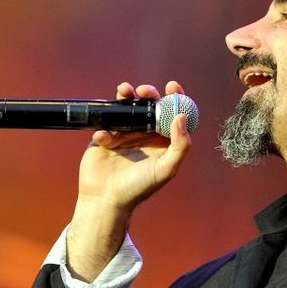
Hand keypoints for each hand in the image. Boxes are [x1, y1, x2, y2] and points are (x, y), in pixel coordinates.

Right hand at [78, 80, 192, 210]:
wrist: (105, 200)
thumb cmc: (138, 188)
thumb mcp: (165, 169)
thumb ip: (179, 145)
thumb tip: (181, 117)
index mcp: (162, 142)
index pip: (172, 115)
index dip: (175, 99)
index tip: (173, 87)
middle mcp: (145, 135)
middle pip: (150, 106)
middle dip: (149, 93)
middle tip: (145, 91)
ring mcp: (124, 134)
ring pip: (128, 107)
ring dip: (127, 95)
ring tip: (125, 91)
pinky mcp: (105, 137)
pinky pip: (106, 122)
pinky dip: (105, 127)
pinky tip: (105, 140)